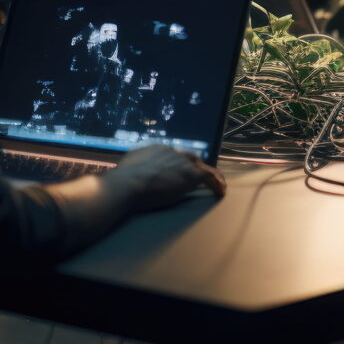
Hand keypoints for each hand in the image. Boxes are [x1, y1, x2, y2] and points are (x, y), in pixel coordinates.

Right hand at [106, 144, 226, 211]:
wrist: (128, 183)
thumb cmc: (122, 180)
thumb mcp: (128, 167)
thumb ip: (136, 167)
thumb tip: (132, 172)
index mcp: (157, 149)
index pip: (174, 156)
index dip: (178, 165)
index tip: (179, 174)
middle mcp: (172, 152)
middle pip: (190, 158)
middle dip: (195, 168)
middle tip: (200, 178)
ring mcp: (183, 162)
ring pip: (201, 167)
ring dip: (209, 177)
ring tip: (217, 186)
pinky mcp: (191, 174)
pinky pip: (210, 177)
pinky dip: (217, 184)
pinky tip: (220, 193)